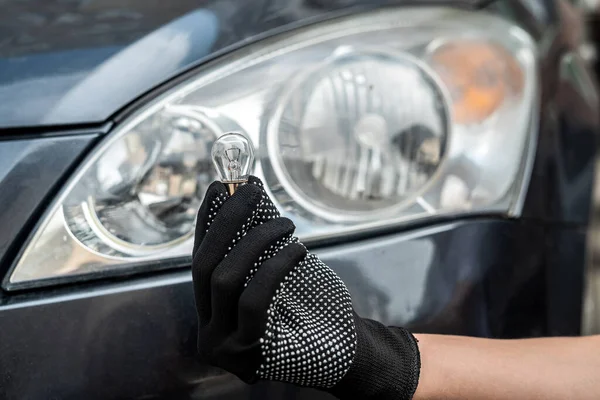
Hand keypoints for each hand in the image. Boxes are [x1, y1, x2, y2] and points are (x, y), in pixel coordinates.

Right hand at [192, 176, 420, 398]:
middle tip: (251, 191)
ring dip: (257, 241)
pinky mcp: (247, 355)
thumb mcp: (278, 267)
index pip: (201, 258)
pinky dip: (275, 266)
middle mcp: (208, 331)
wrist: (346, 349)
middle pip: (204, 265)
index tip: (221, 187)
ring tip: (287, 223)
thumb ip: (258, 238)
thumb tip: (247, 186)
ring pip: (225, 280)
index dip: (209, 221)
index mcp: (211, 311)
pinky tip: (296, 249)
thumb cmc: (311, 306)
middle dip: (227, 222)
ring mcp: (223, 347)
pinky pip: (253, 299)